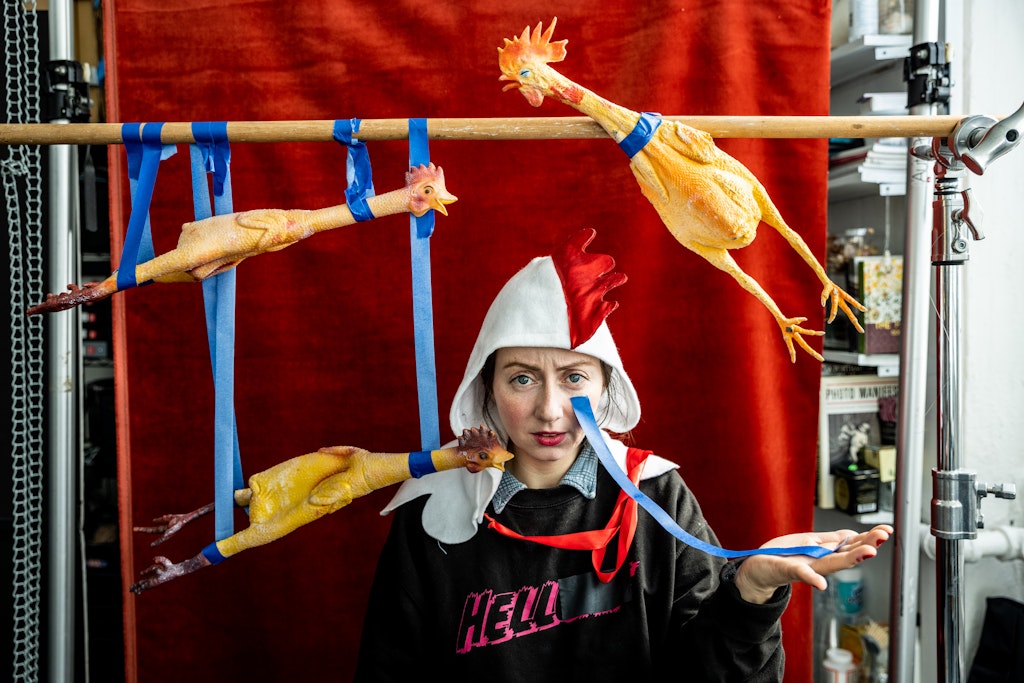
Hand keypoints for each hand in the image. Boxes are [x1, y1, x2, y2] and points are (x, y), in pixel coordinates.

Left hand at [733, 524, 892, 603]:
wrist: (758, 569)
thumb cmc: (783, 555)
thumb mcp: (810, 542)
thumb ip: (831, 541)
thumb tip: (854, 535)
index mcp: (825, 552)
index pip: (851, 544)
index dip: (869, 538)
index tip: (886, 531)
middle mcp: (820, 562)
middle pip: (847, 554)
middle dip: (866, 546)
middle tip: (884, 537)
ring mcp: (806, 567)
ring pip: (831, 564)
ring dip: (850, 559)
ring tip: (869, 553)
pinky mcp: (789, 570)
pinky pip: (800, 575)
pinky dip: (811, 579)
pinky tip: (821, 584)